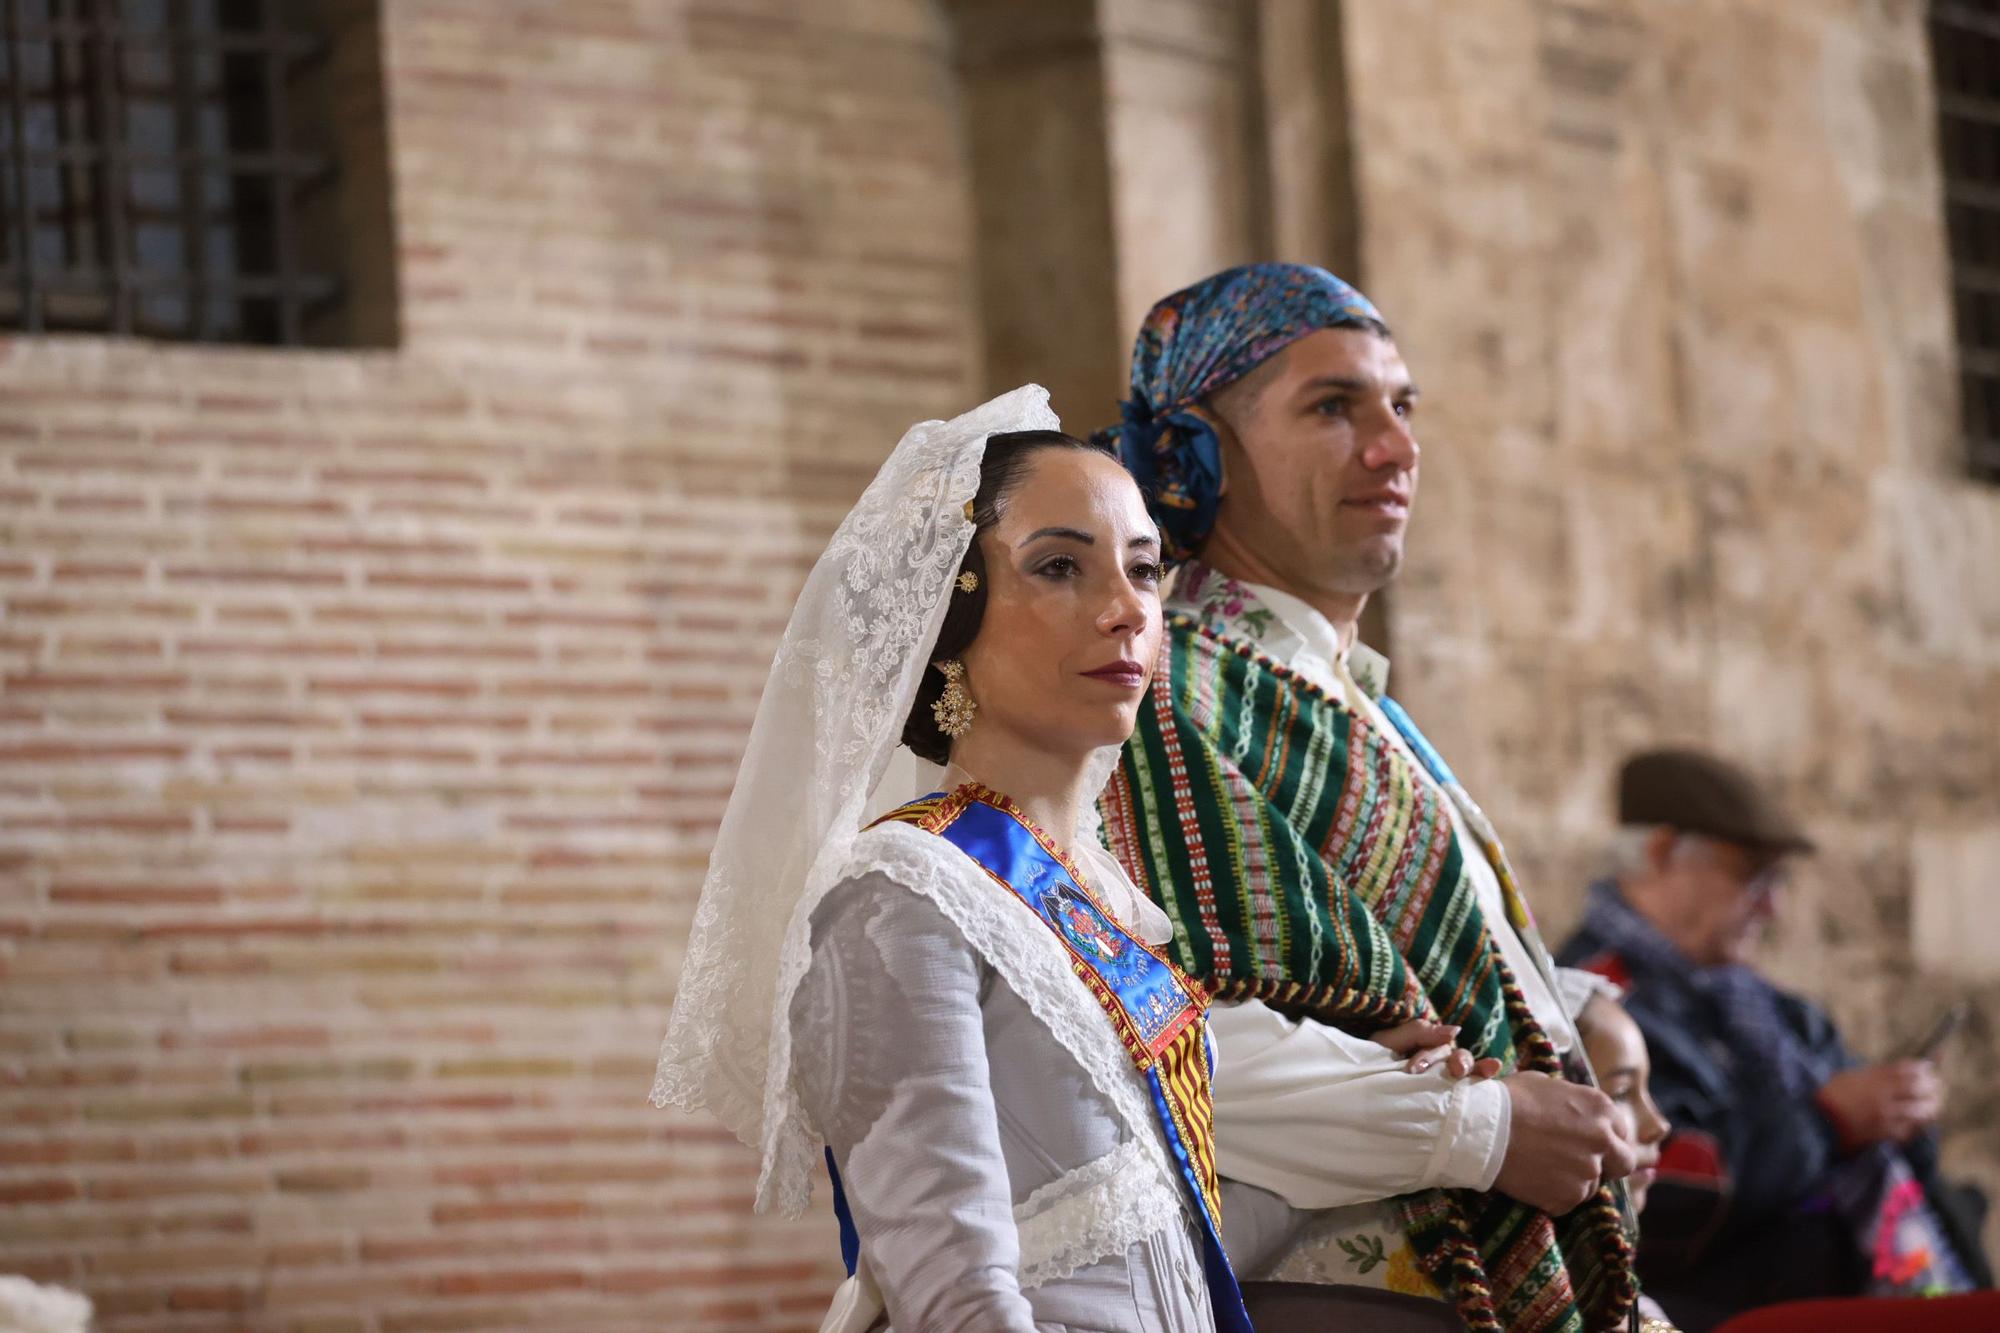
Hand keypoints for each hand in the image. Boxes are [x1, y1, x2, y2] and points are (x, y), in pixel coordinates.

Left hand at [1371, 1018, 1503, 1081]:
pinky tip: (1494, 1070)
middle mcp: (1439, 1059)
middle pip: (1456, 1056)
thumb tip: (1455, 1029)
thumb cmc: (1372, 1062)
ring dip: (1471, 1067)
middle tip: (1453, 1071)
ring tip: (1467, 1074)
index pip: (1436, 1046)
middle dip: (1457, 1061)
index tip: (1414, 1070)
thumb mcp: (1388, 1043)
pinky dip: (1486, 1073)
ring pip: (1467, 1067)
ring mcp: (1446, 1075)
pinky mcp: (1452, 1093)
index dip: (1428, 1056)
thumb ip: (1417, 1032)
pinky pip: (1472, 1083)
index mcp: (1424, 1045)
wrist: (1356, 1088)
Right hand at [1493, 1071, 1639, 1216]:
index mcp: (1602, 1108)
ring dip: (1572, 1180)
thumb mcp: (1547, 1085)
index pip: (1622, 1133)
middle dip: (1606, 1165)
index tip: (1587, 1143)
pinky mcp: (1568, 1197)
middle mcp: (1603, 1140)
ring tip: (1541, 1168)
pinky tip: (1531, 1180)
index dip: (1605, 1139)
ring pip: (1590, 1185)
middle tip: (1577, 1163)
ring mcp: (1588, 1172)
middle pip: (1623, 1164)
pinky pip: (1566, 1202)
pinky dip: (1552, 1196)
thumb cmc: (1508, 1099)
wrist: (1481, 1127)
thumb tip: (1575, 1112)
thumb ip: (1573, 1102)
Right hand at [1816, 1061, 1941, 1146]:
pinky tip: (1918, 1122)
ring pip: (1922, 1111)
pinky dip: (1918, 1125)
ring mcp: (1885, 1116)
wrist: (1817, 1120)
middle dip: (1934, 1087)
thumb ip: (1881, 1073)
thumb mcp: (1853, 1076)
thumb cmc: (1834, 1095)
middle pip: (1920, 1088)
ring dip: (1932, 1108)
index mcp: (1873, 1078)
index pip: (1909, 1070)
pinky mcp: (1885, 1134)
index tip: (1930, 1070)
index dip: (1925, 1069)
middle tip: (1938, 1088)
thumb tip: (1913, 1068)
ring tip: (1933, 1105)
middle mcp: (1882, 1096)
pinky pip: (1910, 1129)